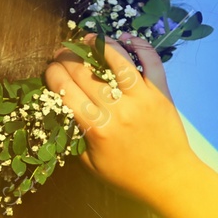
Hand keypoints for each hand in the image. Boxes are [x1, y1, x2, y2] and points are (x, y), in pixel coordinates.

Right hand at [44, 34, 198, 208]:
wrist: (169, 178)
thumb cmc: (127, 176)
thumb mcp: (91, 164)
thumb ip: (75, 137)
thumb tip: (61, 109)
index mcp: (98, 129)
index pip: (66, 93)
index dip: (53, 75)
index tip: (48, 69)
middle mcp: (118, 110)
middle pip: (85, 73)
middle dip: (67, 58)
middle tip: (60, 53)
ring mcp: (142, 98)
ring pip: (118, 61)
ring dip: (99, 45)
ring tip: (87, 38)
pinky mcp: (161, 92)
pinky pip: (151, 62)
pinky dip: (140, 46)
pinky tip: (125, 38)